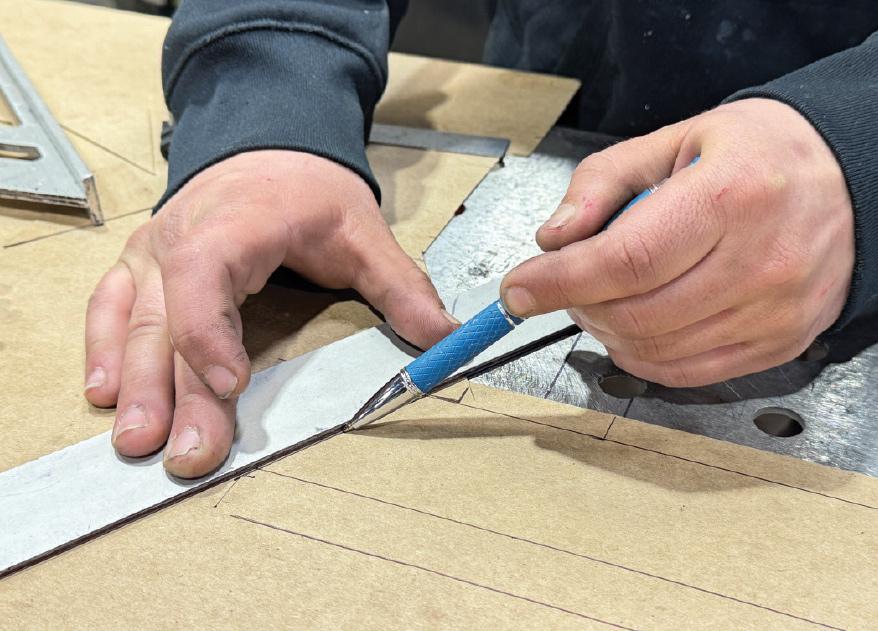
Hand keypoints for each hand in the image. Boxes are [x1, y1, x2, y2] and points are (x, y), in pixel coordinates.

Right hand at [84, 151, 457, 476]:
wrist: (266, 144)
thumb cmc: (307, 188)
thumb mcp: (363, 230)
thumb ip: (401, 286)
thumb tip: (444, 336)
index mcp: (236, 223)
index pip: (205, 276)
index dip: (210, 333)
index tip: (230, 384)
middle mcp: (182, 238)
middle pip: (170, 320)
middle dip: (175, 392)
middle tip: (184, 453)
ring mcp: (154, 253)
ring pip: (133, 322)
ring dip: (132, 384)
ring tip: (135, 441)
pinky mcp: (141, 266)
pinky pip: (110, 308)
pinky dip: (104, 350)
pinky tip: (104, 392)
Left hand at [500, 99, 854, 386]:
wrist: (849, 180)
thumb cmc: (760, 155)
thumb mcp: (674, 139)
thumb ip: (602, 183)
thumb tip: (555, 237)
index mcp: (728, 197)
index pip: (624, 261)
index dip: (558, 282)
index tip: (518, 290)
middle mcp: (759, 261)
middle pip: (635, 313)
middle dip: (576, 304)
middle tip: (562, 283)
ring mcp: (773, 312)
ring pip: (655, 349)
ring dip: (605, 330)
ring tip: (603, 296)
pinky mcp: (778, 344)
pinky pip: (687, 372)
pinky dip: (641, 356)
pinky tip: (632, 327)